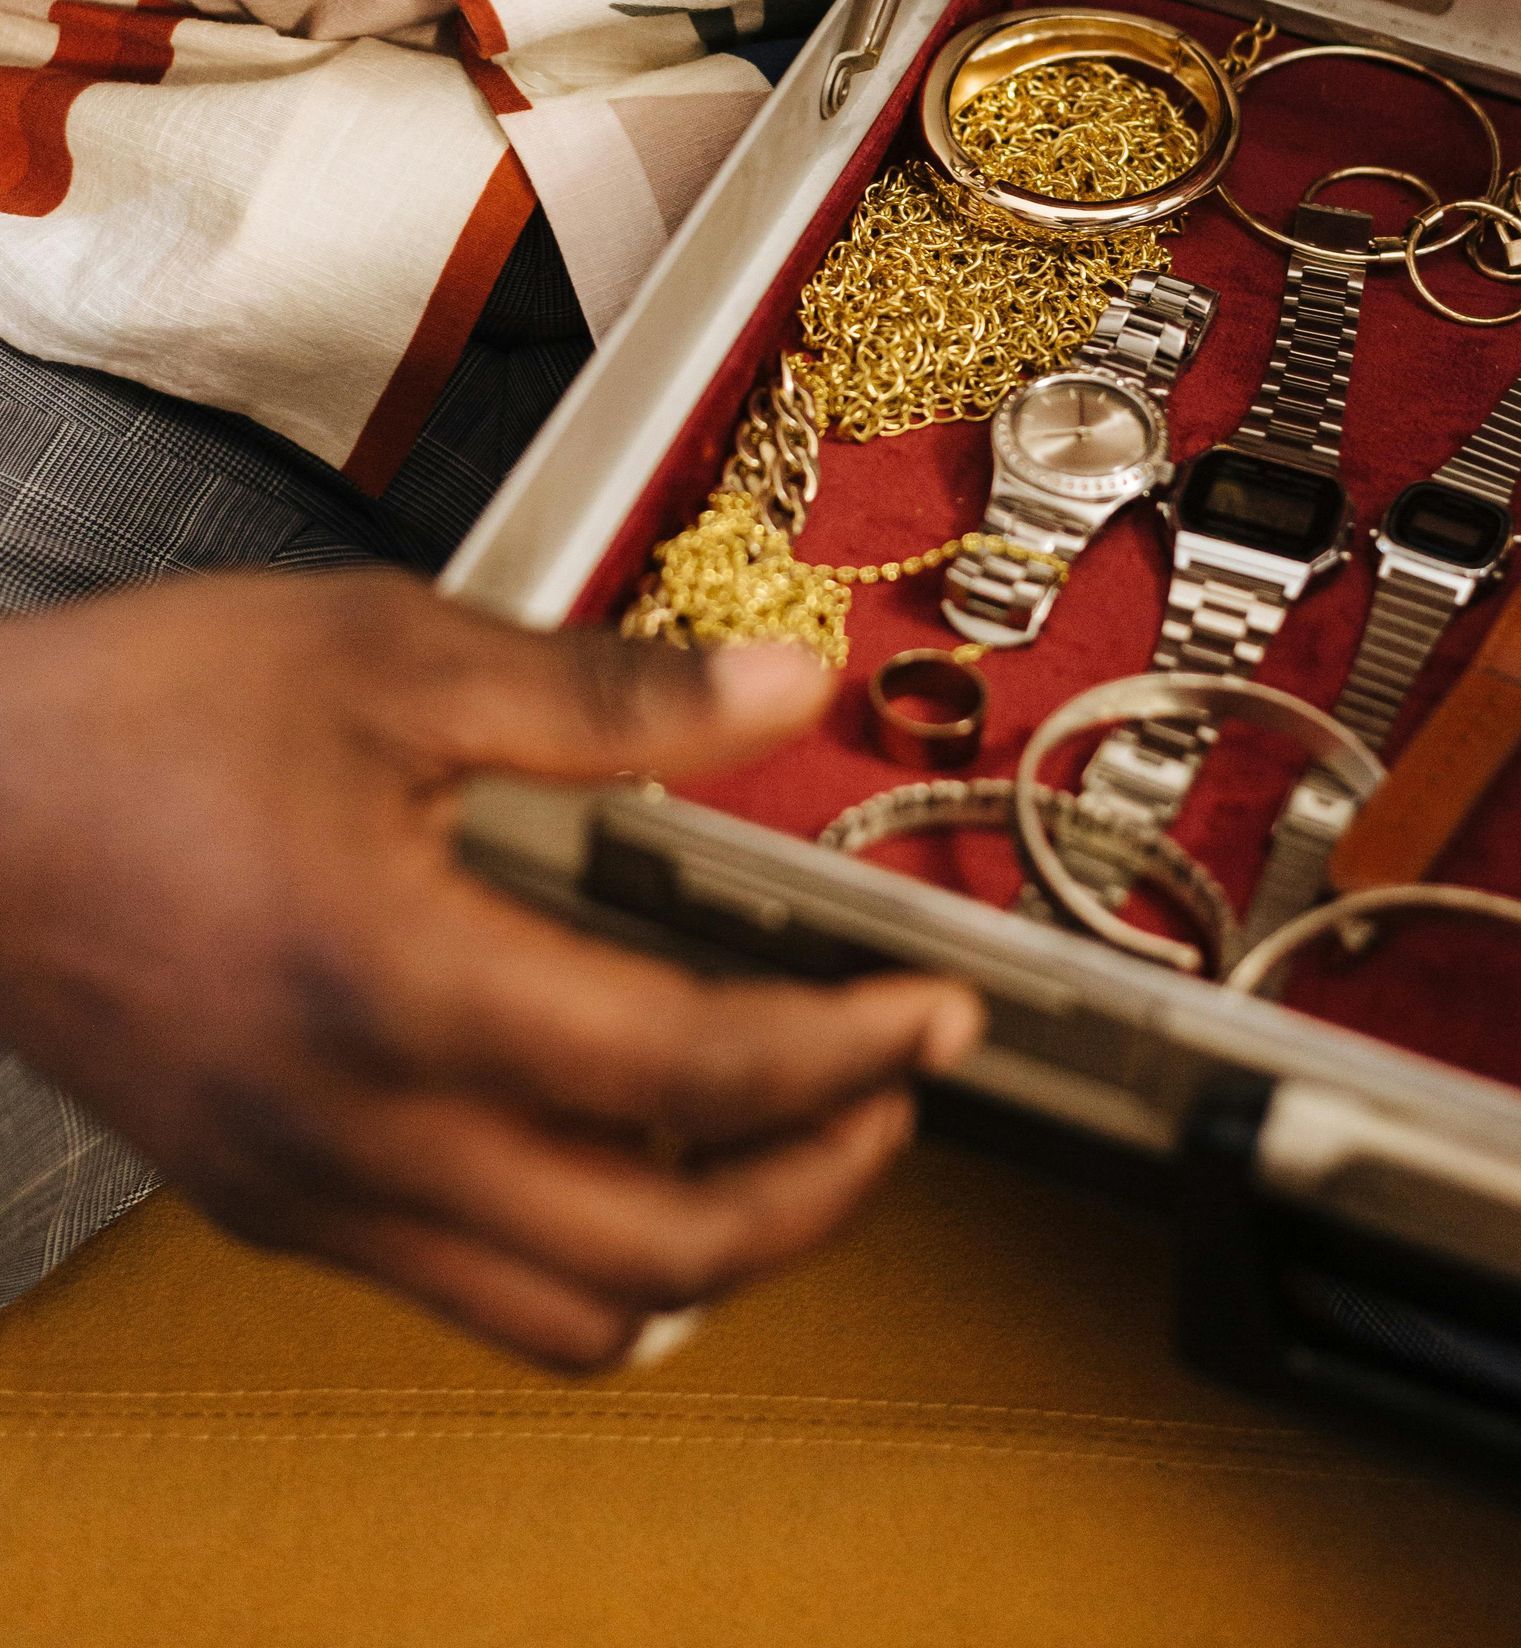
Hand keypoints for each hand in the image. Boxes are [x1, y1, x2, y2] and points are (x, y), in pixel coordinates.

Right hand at [0, 569, 981, 1368]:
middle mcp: (365, 1135)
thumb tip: (783, 688)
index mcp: (406, 987)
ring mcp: (315, 1194)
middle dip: (819, 1189)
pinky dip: (589, 1245)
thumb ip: (607, 691)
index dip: (850, 1048)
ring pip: (570, 1316)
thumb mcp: (388, 655)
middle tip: (892, 1095)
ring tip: (777, 1131)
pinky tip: (615, 1126)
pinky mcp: (277, 1202)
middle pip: (661, 1255)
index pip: (696, 1069)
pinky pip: (472, 1288)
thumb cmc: (136, 723)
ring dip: (709, 1247)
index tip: (933, 1013)